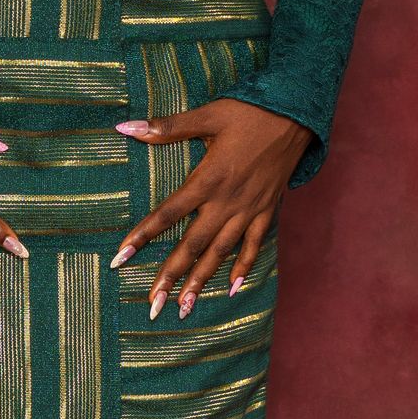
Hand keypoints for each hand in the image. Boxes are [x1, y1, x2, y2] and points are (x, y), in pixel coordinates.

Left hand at [111, 97, 311, 315]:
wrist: (296, 114)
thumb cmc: (249, 112)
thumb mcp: (208, 115)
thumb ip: (168, 127)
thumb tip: (126, 128)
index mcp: (209, 178)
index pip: (168, 213)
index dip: (143, 236)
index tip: (121, 258)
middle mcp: (227, 200)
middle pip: (193, 245)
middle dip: (171, 276)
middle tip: (152, 304)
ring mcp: (249, 209)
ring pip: (221, 252)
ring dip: (201, 280)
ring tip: (184, 306)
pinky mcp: (266, 210)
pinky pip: (253, 245)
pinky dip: (243, 267)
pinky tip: (231, 288)